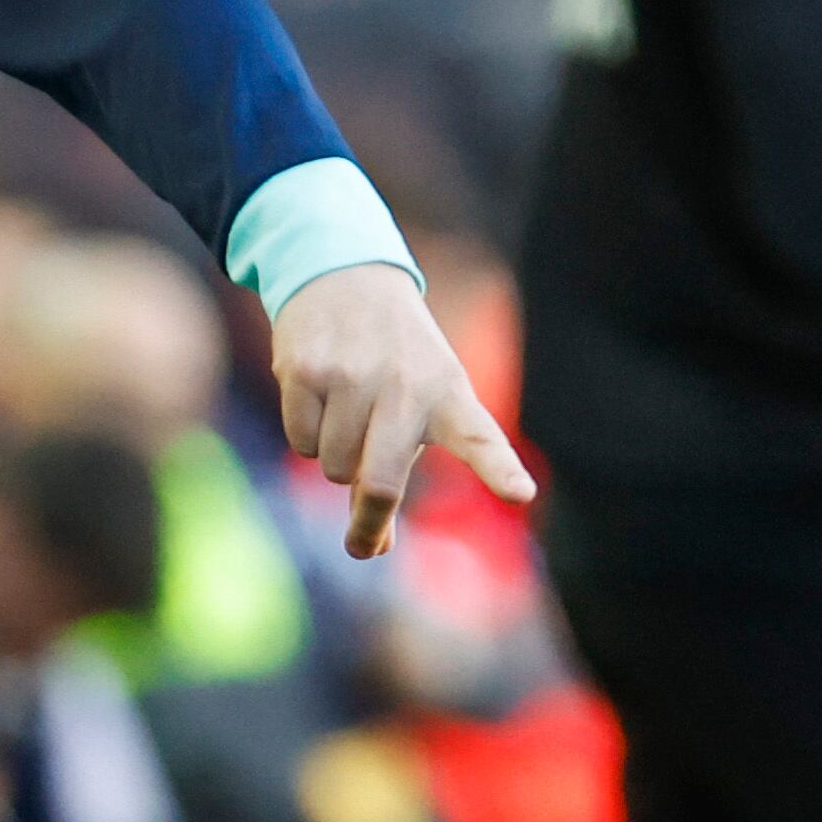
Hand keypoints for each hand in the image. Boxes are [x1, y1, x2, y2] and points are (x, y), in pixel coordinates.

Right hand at [271, 262, 536, 557]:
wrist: (344, 275)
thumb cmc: (393, 360)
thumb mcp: (417, 402)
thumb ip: (399, 471)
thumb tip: (372, 547)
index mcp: (449, 393)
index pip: (479, 436)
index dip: (499, 468)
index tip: (521, 493)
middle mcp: (405, 384)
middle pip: (380, 483)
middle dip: (368, 523)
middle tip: (362, 545)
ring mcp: (353, 374)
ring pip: (334, 467)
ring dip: (335, 458)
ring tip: (346, 409)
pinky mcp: (306, 369)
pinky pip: (300, 441)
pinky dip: (305, 434)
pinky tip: (318, 394)